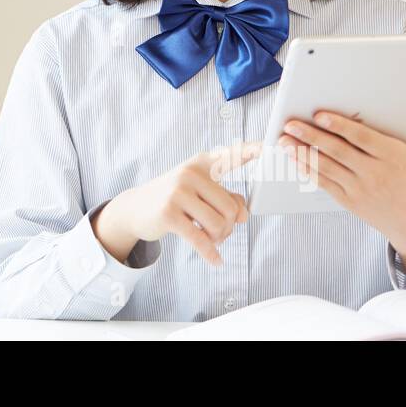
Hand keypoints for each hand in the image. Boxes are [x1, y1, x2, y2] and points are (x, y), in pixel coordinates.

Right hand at [95, 141, 260, 267]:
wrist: (136, 208)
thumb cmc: (175, 198)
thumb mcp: (200, 192)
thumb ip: (226, 198)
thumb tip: (244, 214)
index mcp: (202, 163)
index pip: (231, 155)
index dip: (251, 151)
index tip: (269, 146)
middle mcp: (190, 173)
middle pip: (231, 208)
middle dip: (230, 226)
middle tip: (219, 232)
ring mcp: (177, 192)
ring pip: (219, 224)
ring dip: (219, 238)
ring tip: (211, 238)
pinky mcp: (168, 213)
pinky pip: (200, 239)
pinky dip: (211, 253)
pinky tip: (216, 261)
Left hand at [277, 108, 405, 262]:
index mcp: (396, 158)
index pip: (362, 139)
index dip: (340, 126)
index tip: (320, 115)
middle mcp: (375, 173)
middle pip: (338, 151)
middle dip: (311, 136)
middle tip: (289, 123)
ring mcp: (361, 189)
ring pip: (327, 167)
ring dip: (303, 153)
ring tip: (283, 139)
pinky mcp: (351, 202)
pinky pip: (325, 184)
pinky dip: (308, 170)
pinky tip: (295, 159)